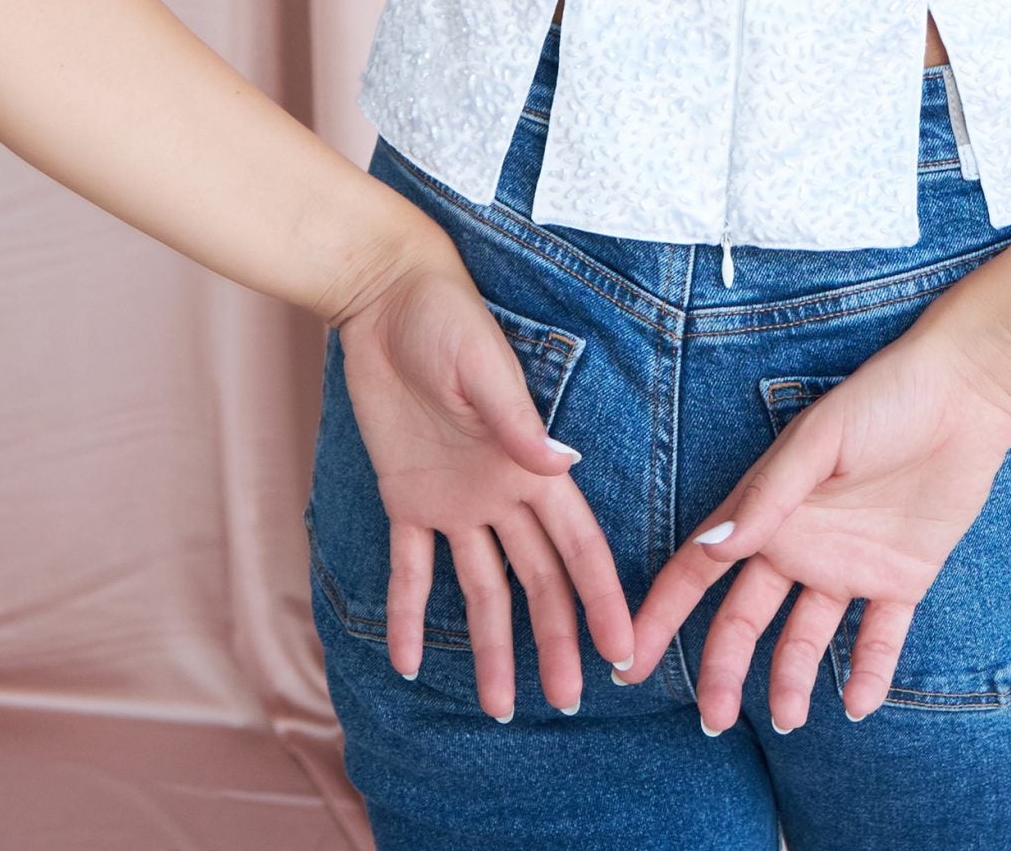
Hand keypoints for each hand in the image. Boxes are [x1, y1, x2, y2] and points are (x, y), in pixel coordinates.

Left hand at [334, 250, 635, 716]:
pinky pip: (410, 568)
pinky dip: (408, 614)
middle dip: (558, 641)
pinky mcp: (408, 495)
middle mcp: (502, 492)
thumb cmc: (446, 320)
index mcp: (530, 465)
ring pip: (481, 590)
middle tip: (567, 703)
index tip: (624, 649)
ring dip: (492, 646)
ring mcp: (456, 499)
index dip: (603, 599)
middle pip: (538, 581)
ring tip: (497, 710)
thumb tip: (563, 467)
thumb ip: (517, 423)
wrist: (386, 299)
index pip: (578, 546)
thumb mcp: (483, 368)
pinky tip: (406, 660)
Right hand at [618, 316, 1010, 731]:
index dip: (664, 612)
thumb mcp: (817, 442)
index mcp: (768, 510)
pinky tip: (857, 704)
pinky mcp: (902, 577)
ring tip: (789, 720)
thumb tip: (712, 548)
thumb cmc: (881, 401)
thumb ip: (767, 499)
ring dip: (791, 680)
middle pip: (748, 618)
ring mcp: (850, 564)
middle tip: (713, 719)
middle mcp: (801, 544)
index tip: (630, 661)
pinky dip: (868, 674)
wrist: (965, 394)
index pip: (701, 569)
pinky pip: (880, 638)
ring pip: (807, 638)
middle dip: (724, 668)